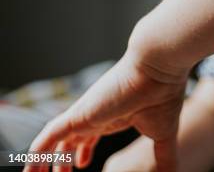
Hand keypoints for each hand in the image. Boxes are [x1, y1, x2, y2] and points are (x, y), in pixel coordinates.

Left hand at [23, 50, 188, 171]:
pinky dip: (37, 155)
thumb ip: (165, 156)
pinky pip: (47, 138)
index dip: (83, 150)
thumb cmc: (163, 94)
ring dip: (42, 160)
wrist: (159, 69)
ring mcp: (85, 114)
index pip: (91, 134)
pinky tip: (31, 170)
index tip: (80, 164)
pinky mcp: (77, 116)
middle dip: (62, 158)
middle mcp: (97, 114)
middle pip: (70, 138)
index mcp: (115, 115)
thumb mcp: (164, 134)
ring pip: (53, 140)